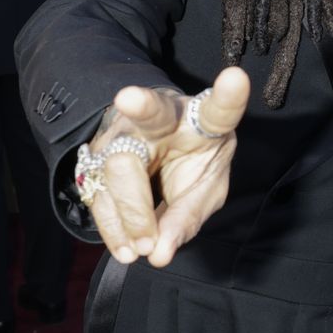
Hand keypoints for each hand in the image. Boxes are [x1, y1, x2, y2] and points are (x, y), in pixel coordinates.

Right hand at [85, 68, 250, 265]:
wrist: (155, 148)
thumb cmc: (191, 163)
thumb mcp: (205, 187)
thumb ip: (188, 217)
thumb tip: (159, 254)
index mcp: (200, 119)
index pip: (217, 109)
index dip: (228, 96)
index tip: (235, 78)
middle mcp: (160, 115)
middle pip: (150, 117)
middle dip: (141, 113)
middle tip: (147, 209)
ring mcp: (123, 130)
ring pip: (118, 167)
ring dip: (129, 214)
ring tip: (142, 250)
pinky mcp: (96, 154)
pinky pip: (99, 192)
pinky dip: (113, 227)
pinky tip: (126, 250)